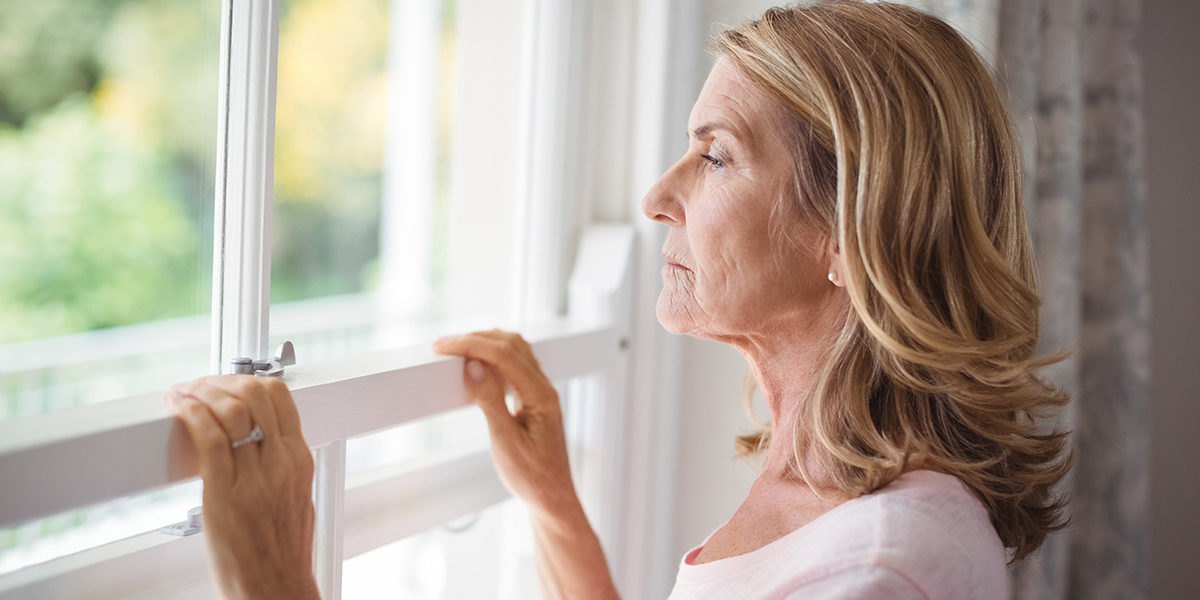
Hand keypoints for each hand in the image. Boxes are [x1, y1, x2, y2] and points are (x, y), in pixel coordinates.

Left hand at [165, 375, 319, 599]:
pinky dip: (190, 413)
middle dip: (222, 381)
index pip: (280, 397)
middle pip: (256, 394)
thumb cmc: (281, 553)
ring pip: (230, 410)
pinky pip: (209, 438)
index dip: (248, 380)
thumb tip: (264, 440)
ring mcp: (255, 478)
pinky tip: (177, 406)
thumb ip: (282, 464)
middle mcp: (281, 463)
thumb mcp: (295, 497)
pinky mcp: (225, 493)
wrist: (275, 588)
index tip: (228, 384)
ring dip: (200, 392)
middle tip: (202, 386)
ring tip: (183, 394)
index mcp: (299, 461)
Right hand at [435, 330, 618, 598]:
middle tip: (443, 345)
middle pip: (512, 344)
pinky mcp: (534, 400)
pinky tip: (478, 365)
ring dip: (486, 344)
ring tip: (456, 350)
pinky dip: (494, 358)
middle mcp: (544, 388)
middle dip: (476, 338)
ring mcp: (541, 393)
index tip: (442, 346)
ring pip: (515, 352)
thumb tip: (474, 365)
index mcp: (541, 395)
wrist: (551, 499)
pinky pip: (515, 366)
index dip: (471, 344)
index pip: (504, 355)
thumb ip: (490, 401)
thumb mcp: (505, 442)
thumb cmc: (532, 477)